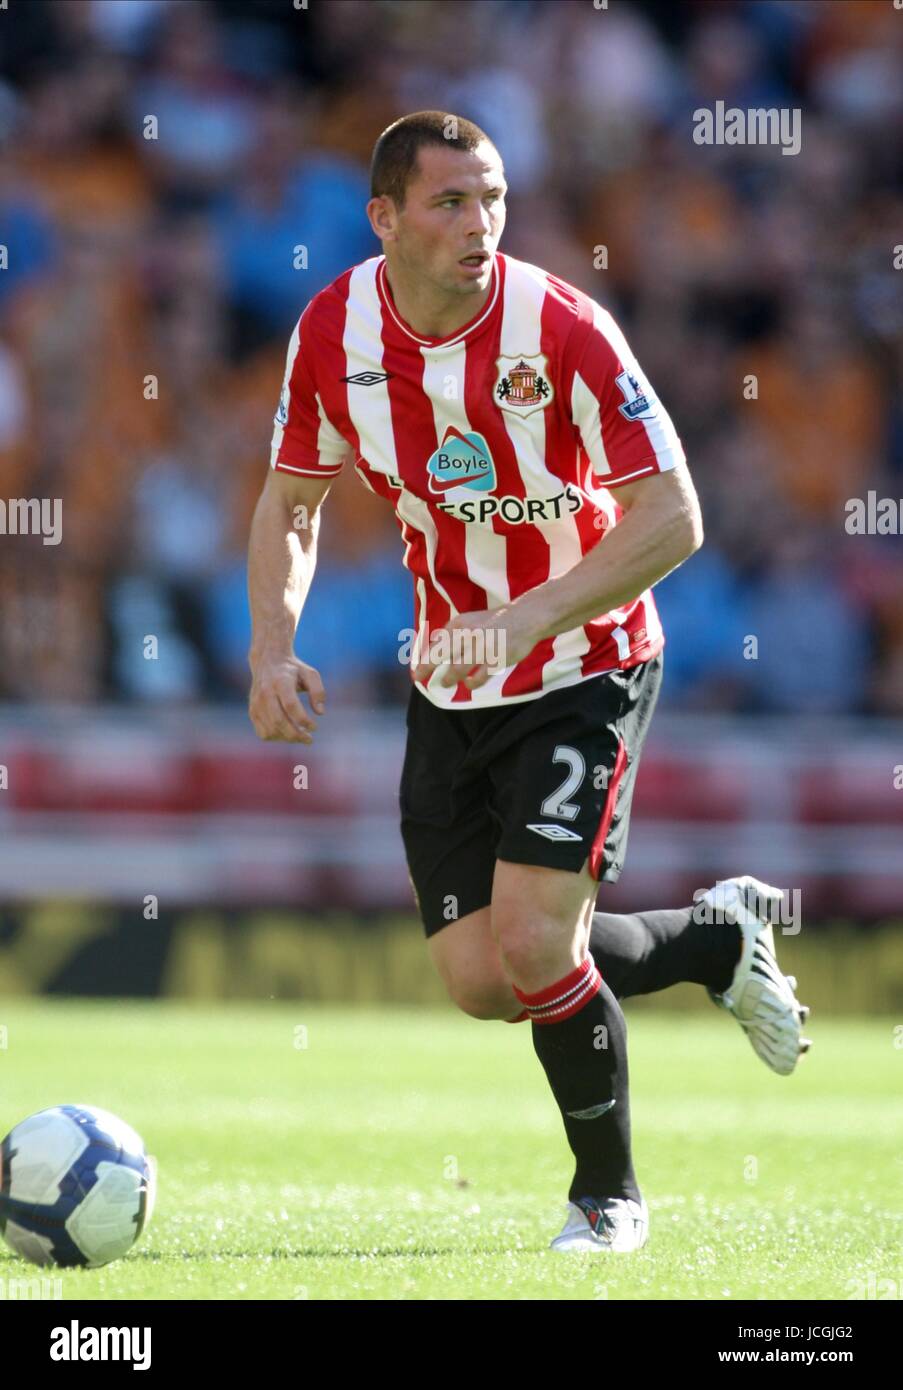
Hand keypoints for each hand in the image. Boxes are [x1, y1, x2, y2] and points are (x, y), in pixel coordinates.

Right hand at [248, 655, 325, 742]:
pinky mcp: (253, 711)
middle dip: (296, 734)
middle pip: (279, 721)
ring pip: (270, 730)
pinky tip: (287, 734)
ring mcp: (256, 703)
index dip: (303, 720)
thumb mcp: (310, 674)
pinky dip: (276, 738)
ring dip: (288, 738)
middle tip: (309, 738)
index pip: (290, 705)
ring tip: (300, 736)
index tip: (314, 727)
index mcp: (281, 681)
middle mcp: (265, 693)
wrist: (268, 661)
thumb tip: (320, 713)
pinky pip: (263, 733)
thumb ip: (318, 691)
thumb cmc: (293, 669)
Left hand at [411, 604, 543, 690]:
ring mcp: (481, 648)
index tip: (417, 669)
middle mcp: (467, 635)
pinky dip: (471, 683)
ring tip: (444, 683)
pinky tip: (468, 684)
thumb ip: (454, 632)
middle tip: (417, 678)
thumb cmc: (496, 622)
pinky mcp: (495, 660)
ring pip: (457, 669)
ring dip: (448, 678)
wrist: (526, 619)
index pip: (437, 643)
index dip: (424, 657)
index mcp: (460, 624)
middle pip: (440, 655)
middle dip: (426, 668)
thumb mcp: (471, 620)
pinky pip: (478, 677)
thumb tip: (435, 644)